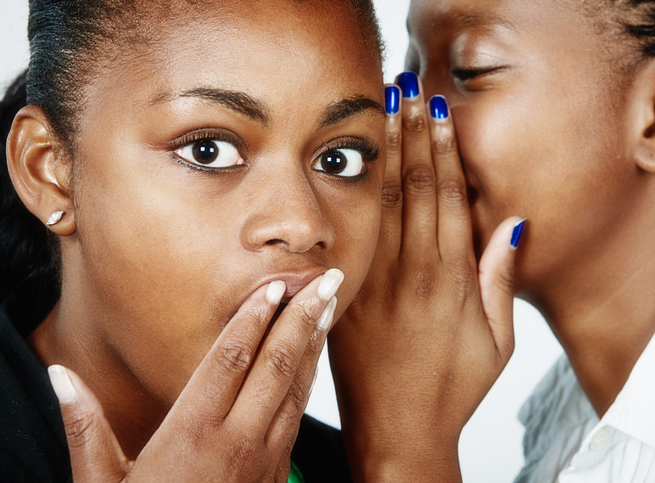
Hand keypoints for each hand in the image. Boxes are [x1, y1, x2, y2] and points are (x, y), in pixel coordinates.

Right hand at [48, 269, 342, 482]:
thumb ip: (85, 428)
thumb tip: (59, 376)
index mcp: (191, 433)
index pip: (230, 360)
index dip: (253, 318)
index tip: (274, 285)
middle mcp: (234, 440)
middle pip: (274, 366)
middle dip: (301, 318)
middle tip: (326, 279)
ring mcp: (262, 458)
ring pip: (294, 389)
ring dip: (312, 344)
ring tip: (327, 306)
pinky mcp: (275, 473)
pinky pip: (296, 416)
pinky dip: (307, 381)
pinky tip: (312, 360)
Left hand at [328, 73, 523, 481]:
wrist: (397, 431)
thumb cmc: (453, 389)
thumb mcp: (498, 342)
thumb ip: (501, 281)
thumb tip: (513, 225)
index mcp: (451, 280)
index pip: (447, 197)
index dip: (443, 150)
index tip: (439, 114)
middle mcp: (413, 272)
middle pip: (413, 187)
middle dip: (412, 135)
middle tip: (408, 92)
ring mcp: (376, 282)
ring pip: (381, 202)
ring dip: (384, 152)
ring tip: (382, 112)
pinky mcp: (349, 295)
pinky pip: (354, 236)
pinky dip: (356, 196)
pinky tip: (353, 166)